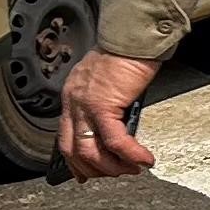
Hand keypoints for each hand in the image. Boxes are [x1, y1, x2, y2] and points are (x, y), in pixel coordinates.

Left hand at [55, 50, 163, 178]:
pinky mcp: (104, 104)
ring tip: (132, 168)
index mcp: (73, 95)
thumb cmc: (126, 52)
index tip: (87, 173)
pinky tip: (143, 159)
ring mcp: (85, 104)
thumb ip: (107, 102)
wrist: (133, 35)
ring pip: (90, 150)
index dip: (76, 161)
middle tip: (116, 174)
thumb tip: (119, 123)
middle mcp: (74, 101)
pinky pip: (115, 140)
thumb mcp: (109, 81)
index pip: (66, 137)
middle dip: (95, 169)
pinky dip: (130, 154)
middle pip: (73, 149)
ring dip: (112, 167)